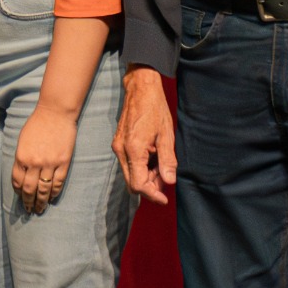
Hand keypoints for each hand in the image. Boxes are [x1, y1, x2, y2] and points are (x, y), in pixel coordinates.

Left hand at [13, 102, 77, 214]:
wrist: (55, 113)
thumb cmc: (37, 124)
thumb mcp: (22, 140)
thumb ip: (22, 158)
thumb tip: (21, 175)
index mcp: (21, 157)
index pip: (17, 181)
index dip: (18, 193)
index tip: (20, 198)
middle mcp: (34, 163)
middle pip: (29, 189)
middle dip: (28, 202)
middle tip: (29, 210)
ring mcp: (50, 164)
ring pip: (44, 189)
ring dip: (41, 201)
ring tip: (40, 209)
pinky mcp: (63, 162)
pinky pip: (58, 183)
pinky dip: (54, 192)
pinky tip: (51, 198)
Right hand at [112, 64, 176, 203]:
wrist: (140, 89)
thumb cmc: (155, 109)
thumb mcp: (166, 135)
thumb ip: (167, 160)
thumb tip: (169, 181)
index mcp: (133, 149)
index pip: (139, 184)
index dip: (152, 195)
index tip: (165, 198)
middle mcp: (121, 150)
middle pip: (132, 183)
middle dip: (150, 187)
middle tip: (166, 179)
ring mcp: (118, 147)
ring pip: (130, 174)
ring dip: (146, 177)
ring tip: (162, 165)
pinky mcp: (119, 144)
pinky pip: (128, 164)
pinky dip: (141, 168)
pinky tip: (153, 159)